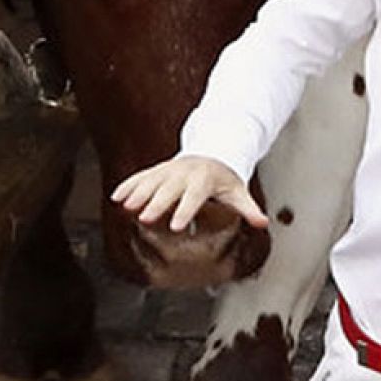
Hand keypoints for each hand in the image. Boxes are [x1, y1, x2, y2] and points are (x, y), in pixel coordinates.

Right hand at [110, 156, 268, 231]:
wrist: (211, 154)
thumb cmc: (224, 180)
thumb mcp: (238, 192)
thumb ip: (248, 208)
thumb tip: (263, 223)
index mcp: (204, 179)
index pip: (193, 196)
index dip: (184, 211)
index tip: (175, 227)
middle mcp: (184, 172)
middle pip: (168, 188)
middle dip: (155, 202)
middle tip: (144, 217)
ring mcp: (169, 169)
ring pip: (151, 180)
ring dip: (137, 193)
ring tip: (124, 207)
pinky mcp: (158, 170)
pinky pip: (141, 176)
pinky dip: (128, 185)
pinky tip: (116, 197)